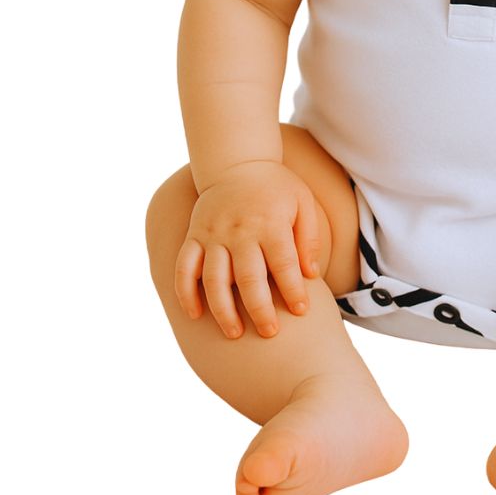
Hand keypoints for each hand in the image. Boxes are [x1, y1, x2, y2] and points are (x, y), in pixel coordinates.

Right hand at [173, 160, 321, 339]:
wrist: (237, 161)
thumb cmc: (276, 187)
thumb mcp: (303, 203)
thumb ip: (310, 238)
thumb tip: (311, 275)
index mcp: (270, 223)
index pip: (283, 264)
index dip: (293, 290)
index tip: (301, 312)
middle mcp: (239, 231)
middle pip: (248, 278)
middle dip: (259, 309)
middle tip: (270, 333)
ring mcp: (213, 234)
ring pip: (213, 279)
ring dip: (223, 310)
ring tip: (235, 333)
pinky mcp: (193, 236)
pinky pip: (184, 268)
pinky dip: (185, 293)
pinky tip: (195, 315)